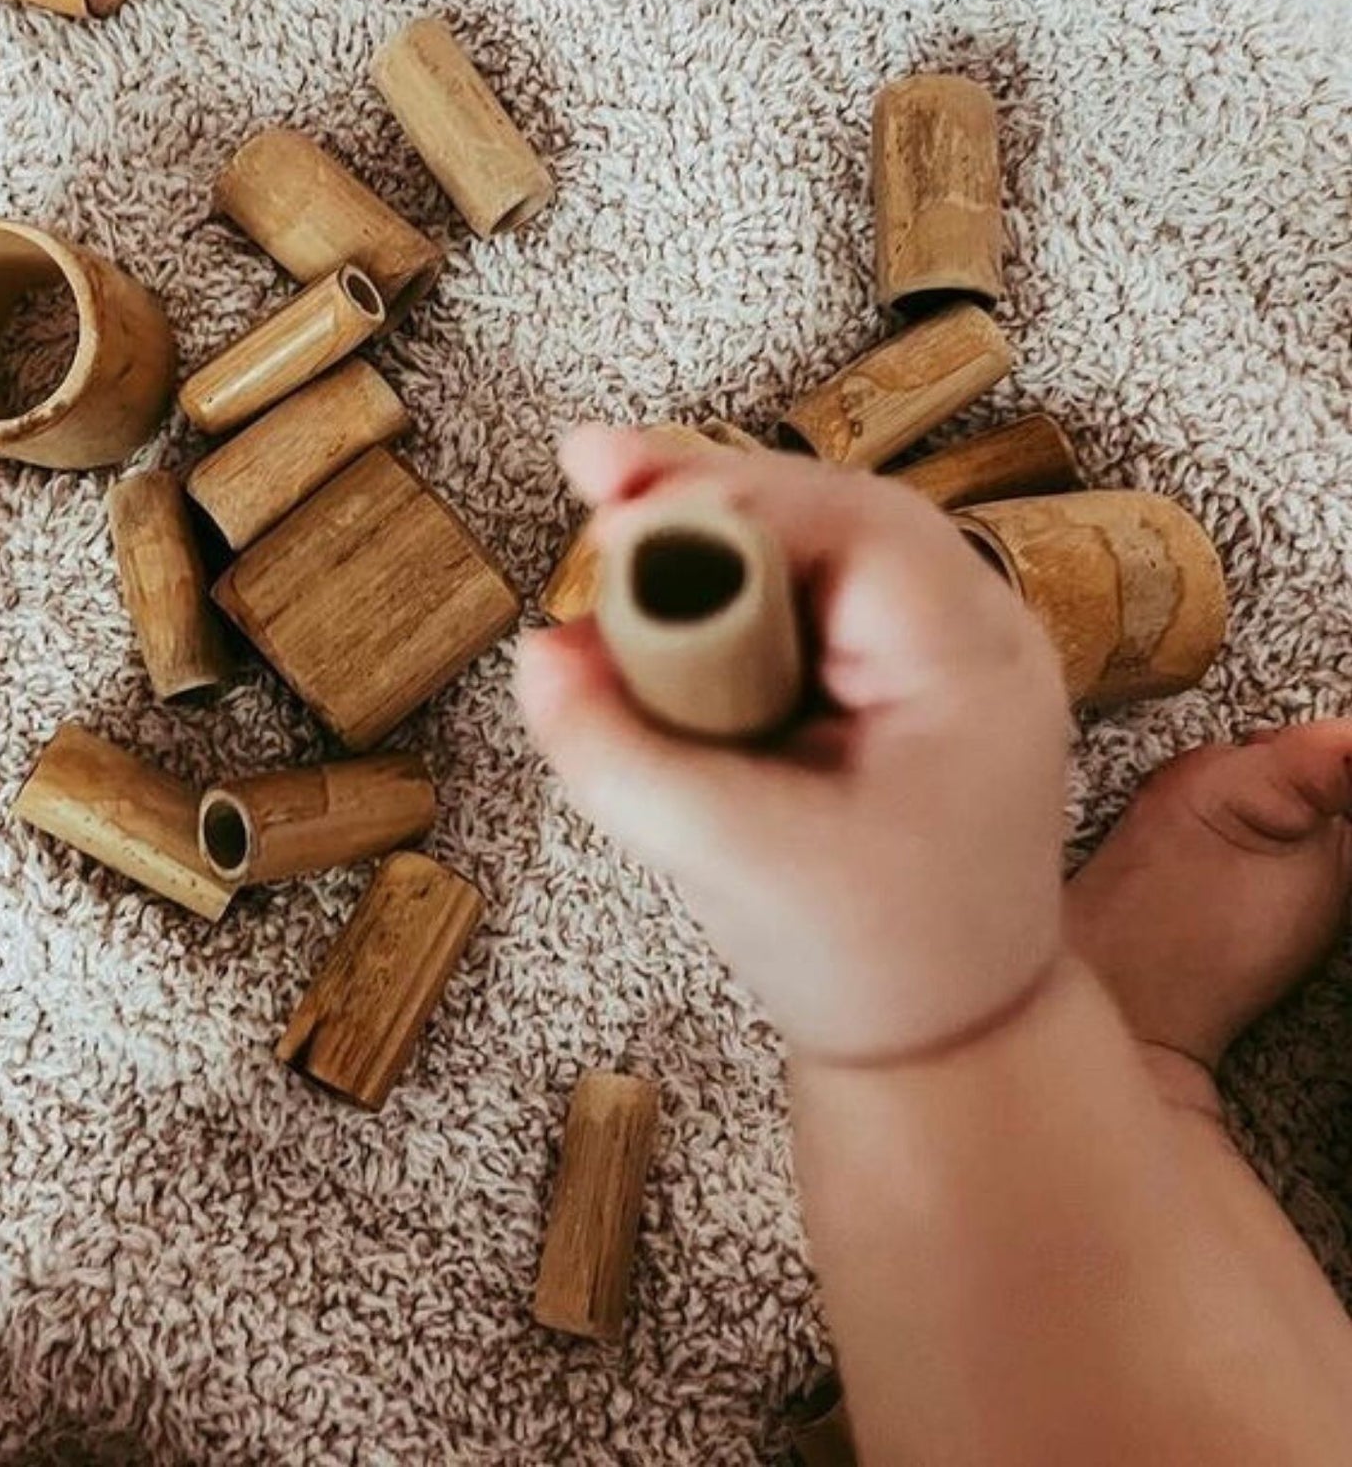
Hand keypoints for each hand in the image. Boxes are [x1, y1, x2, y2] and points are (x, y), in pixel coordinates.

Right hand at [515, 427, 1072, 1062]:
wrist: (945, 1040)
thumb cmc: (865, 958)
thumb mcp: (734, 859)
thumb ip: (625, 759)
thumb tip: (537, 657)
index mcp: (970, 666)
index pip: (855, 528)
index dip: (732, 501)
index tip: (621, 518)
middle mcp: (969, 634)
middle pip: (829, 511)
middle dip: (705, 489)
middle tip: (590, 466)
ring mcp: (936, 651)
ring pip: (811, 543)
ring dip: (708, 523)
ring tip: (608, 497)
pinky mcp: (889, 675)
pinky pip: (802, 592)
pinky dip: (724, 575)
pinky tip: (652, 562)